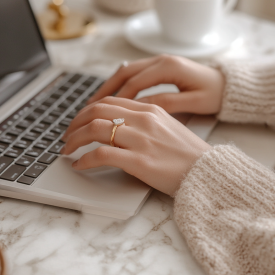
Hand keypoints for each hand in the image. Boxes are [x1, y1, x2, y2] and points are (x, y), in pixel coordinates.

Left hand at [61, 97, 210, 196]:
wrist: (207, 172)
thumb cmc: (188, 154)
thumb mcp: (168, 127)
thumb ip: (145, 121)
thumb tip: (119, 125)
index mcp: (150, 109)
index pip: (109, 101)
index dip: (87, 111)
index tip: (78, 122)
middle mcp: (143, 119)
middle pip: (97, 111)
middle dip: (75, 123)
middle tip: (67, 136)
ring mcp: (141, 139)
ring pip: (95, 129)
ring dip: (75, 139)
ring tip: (67, 150)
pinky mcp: (139, 160)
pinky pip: (102, 154)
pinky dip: (84, 159)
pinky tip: (79, 165)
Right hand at [88, 55, 224, 114]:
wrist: (230, 85)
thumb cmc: (216, 94)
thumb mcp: (194, 102)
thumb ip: (167, 102)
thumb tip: (140, 108)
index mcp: (169, 67)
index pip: (134, 83)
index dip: (115, 100)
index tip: (101, 115)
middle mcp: (161, 60)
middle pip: (124, 73)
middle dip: (103, 92)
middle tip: (86, 110)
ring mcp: (159, 62)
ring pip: (125, 72)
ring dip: (108, 88)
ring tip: (92, 106)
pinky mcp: (160, 67)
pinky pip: (133, 75)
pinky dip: (119, 86)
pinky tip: (111, 101)